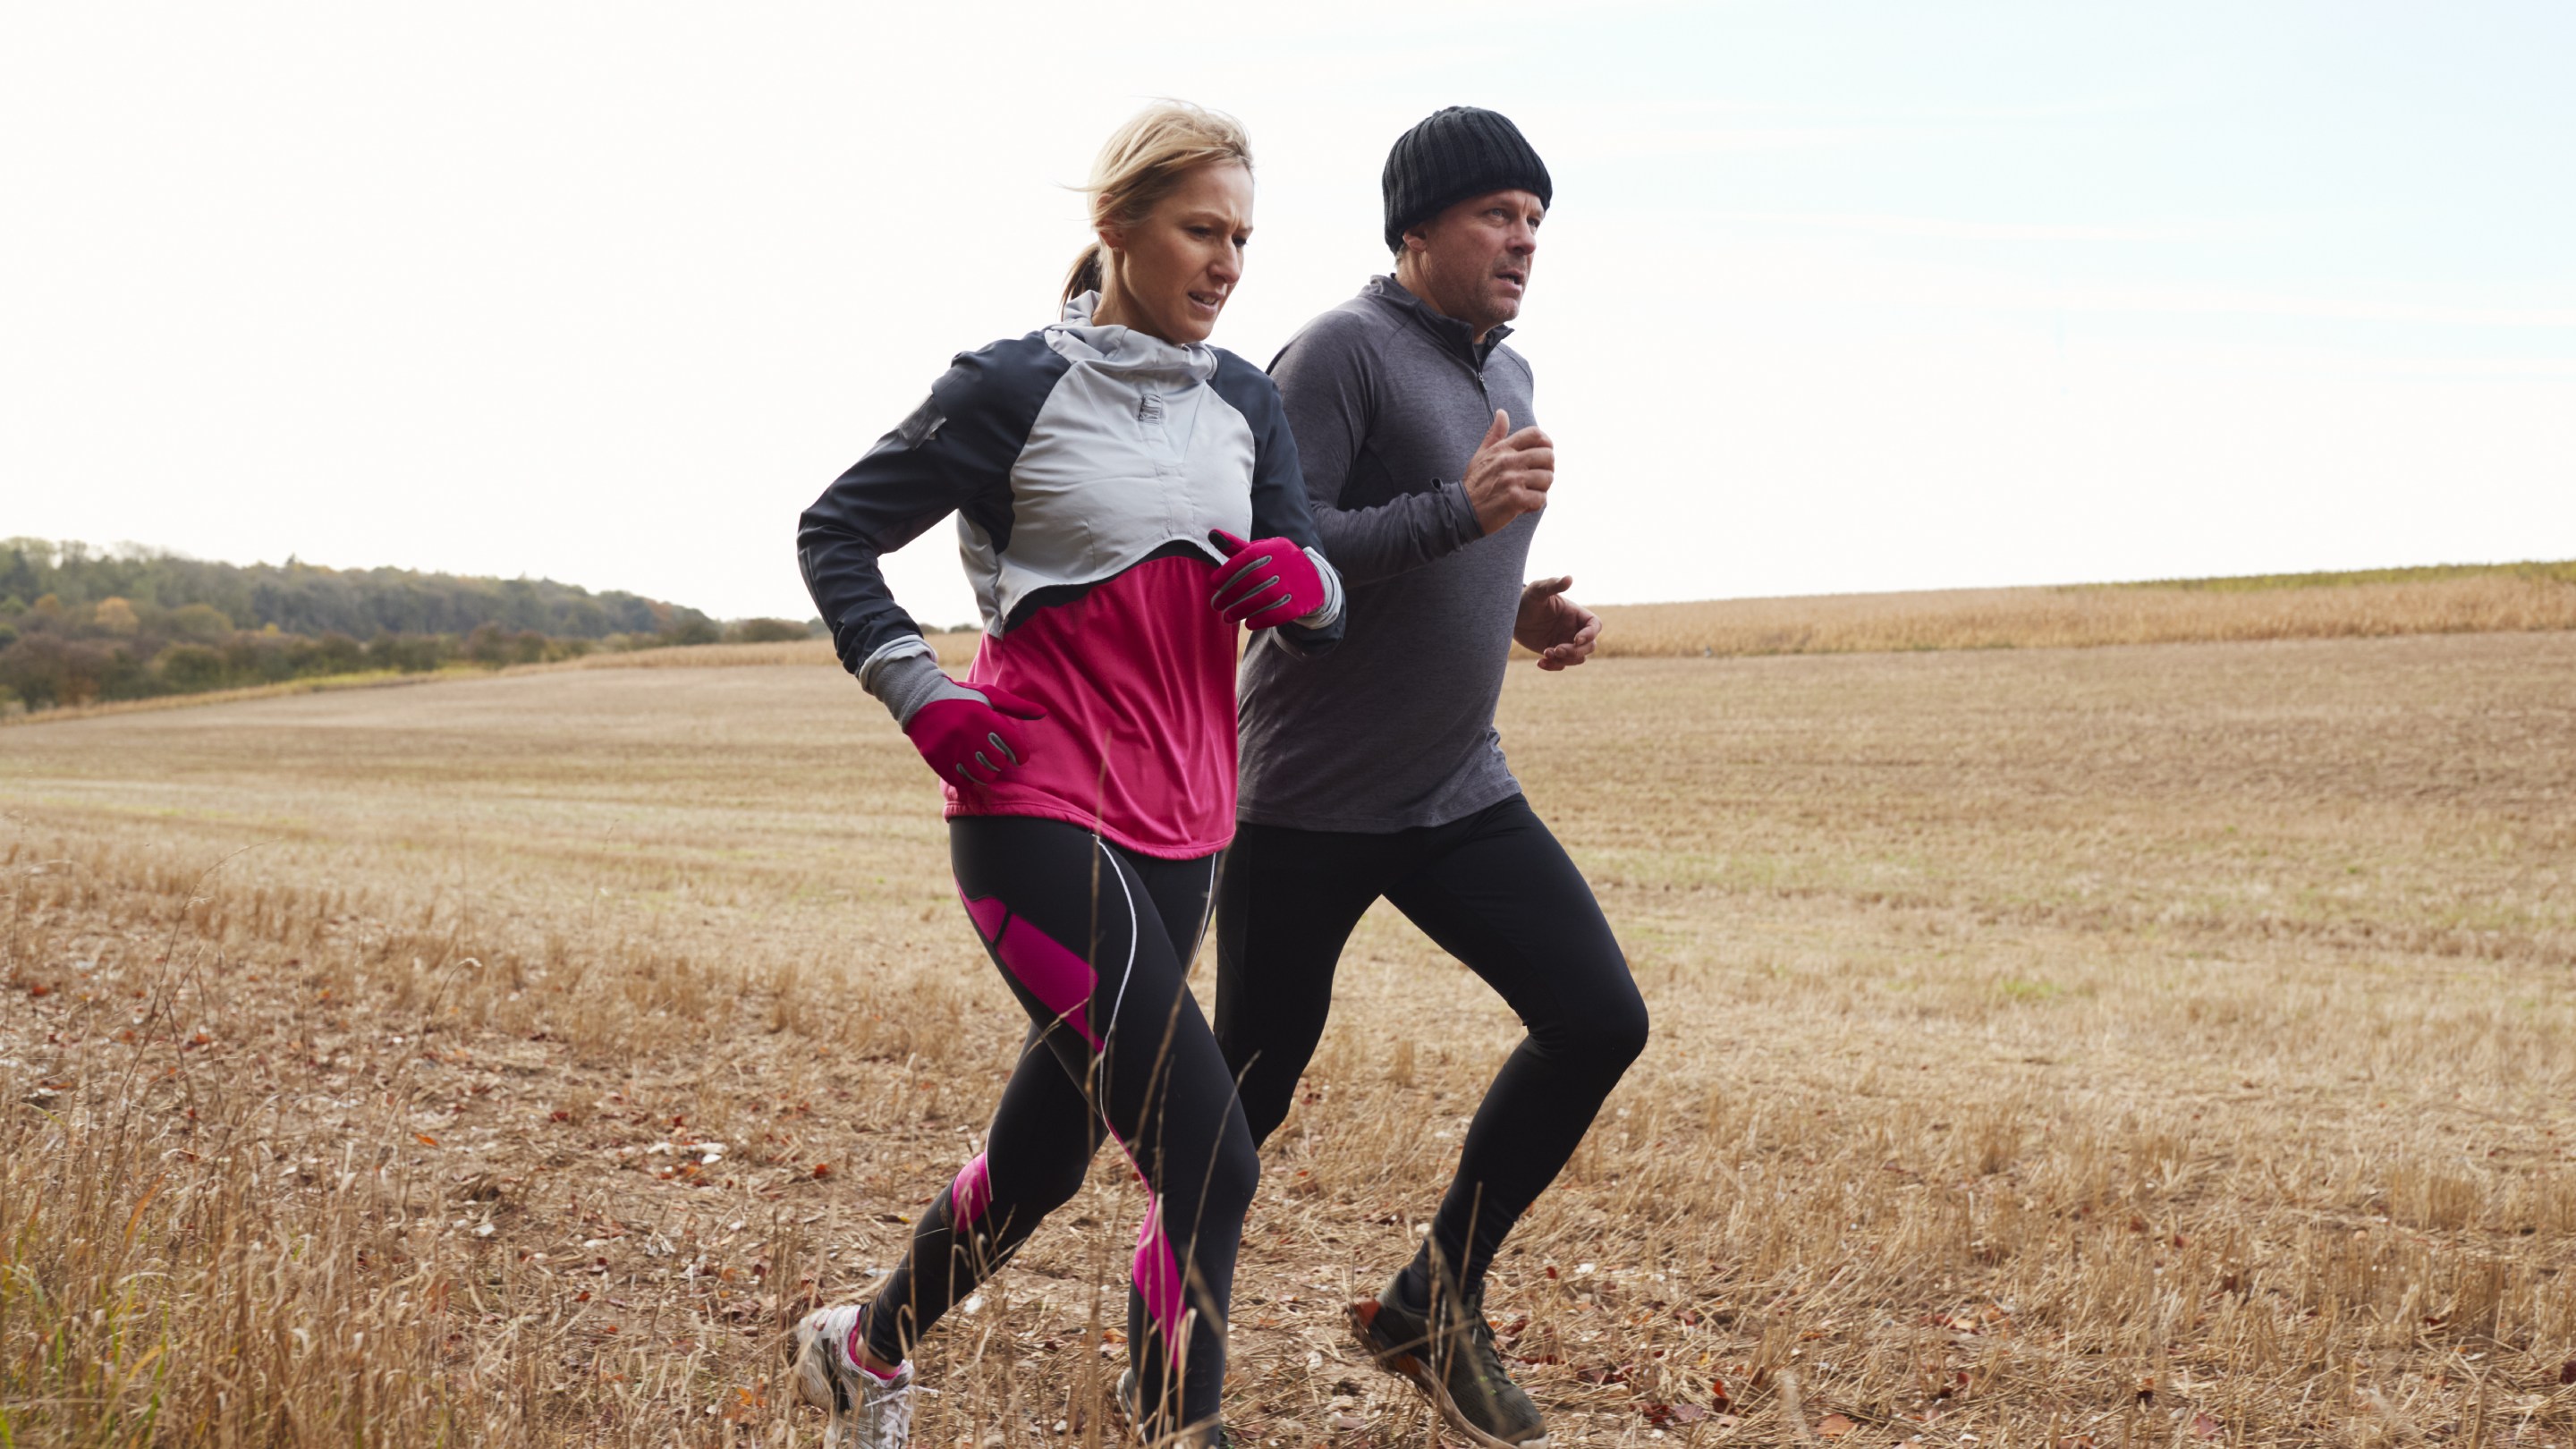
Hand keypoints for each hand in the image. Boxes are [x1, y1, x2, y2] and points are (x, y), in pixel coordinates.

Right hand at [905, 679, 1045, 786]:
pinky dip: (966, 778)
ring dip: (985, 773)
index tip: (1018, 757)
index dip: (1020, 755)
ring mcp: (951, 747)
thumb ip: (1016, 706)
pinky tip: (965, 768)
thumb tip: (1043, 713)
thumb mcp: (989, 696)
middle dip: (1000, 763)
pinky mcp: (937, 759)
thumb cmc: (961, 698)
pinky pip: (960, 780)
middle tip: (995, 757)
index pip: (1012, 746)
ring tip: (982, 764)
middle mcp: (968, 733)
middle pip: (997, 763)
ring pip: (981, 775)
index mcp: (984, 717)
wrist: (920, 699)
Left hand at [1208, 530, 1325, 629]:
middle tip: (1216, 605)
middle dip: (1231, 594)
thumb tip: (1213, 534)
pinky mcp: (1301, 603)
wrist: (1315, 578)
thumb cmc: (1278, 563)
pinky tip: (1249, 624)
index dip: (1228, 571)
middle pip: (1254, 579)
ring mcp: (1295, 584)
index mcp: (1274, 548)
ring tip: (1227, 617)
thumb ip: (1237, 547)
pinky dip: (1262, 620)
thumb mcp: (1262, 551)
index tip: (1213, 583)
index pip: (1247, 558)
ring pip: (1264, 598)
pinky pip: (1279, 613)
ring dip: (1242, 610)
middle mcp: (1285, 564)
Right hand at [1462, 409, 1553, 534]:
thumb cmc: (1474, 484)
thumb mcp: (1482, 454)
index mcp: (1503, 449)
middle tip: (1537, 478)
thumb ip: (1495, 434)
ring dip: (1542, 489)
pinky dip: (1535, 504)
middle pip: (1548, 455)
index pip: (1535, 434)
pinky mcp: (1515, 499)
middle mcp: (1509, 461)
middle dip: (1547, 468)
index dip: (1546, 443)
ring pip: (1547, 478)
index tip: (1543, 455)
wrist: (1462, 511)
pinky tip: (1523, 506)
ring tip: (1528, 492)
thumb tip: (1502, 412)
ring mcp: (1512, 480)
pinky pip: (1541, 499)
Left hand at [1515, 576, 1599, 669]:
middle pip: (1590, 646)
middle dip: (1575, 651)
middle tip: (1556, 649)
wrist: (1511, 614)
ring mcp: (1564, 641)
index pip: (1595, 625)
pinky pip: (1561, 665)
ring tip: (1545, 653)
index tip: (1576, 639)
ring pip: (1578, 658)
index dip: (1590, 634)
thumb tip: (1569, 578)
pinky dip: (1553, 666)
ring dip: (1564, 660)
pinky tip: (1539, 662)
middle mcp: (1573, 629)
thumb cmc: (1526, 598)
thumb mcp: (1538, 590)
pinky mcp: (1553, 652)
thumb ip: (1553, 584)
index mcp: (1575, 613)